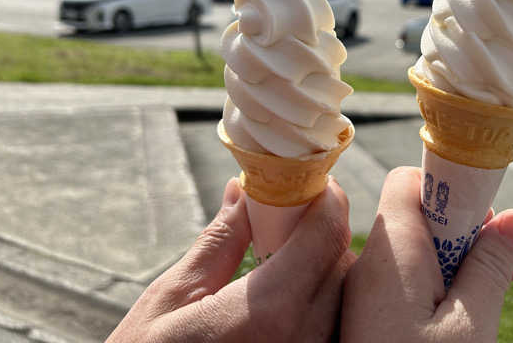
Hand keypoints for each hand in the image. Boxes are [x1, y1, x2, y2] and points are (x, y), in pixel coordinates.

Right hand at [107, 176, 353, 342]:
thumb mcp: (171, 298)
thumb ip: (220, 241)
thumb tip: (242, 191)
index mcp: (268, 313)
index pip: (326, 237)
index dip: (326, 202)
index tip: (315, 185)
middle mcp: (302, 341)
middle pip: (340, 266)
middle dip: (322, 234)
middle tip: (294, 220)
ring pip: (341, 301)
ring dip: (322, 271)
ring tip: (286, 262)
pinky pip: (329, 330)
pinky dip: (318, 306)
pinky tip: (288, 301)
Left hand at [341, 167, 512, 341]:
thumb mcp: (472, 325)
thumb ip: (492, 265)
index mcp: (391, 251)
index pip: (408, 182)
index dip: (451, 187)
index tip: (489, 214)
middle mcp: (371, 263)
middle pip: (416, 213)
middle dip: (465, 227)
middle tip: (503, 256)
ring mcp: (368, 291)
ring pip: (416, 250)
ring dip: (459, 258)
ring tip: (504, 281)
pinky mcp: (371, 315)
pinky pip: (407, 279)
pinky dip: (441, 282)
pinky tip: (472, 303)